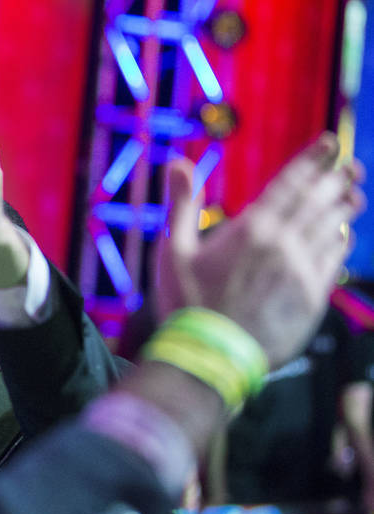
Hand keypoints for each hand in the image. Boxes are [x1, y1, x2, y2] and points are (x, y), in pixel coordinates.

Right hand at [156, 133, 365, 367]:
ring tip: (352, 195)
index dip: (314, 159)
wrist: (208, 357)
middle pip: (322, 199)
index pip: (292, 182)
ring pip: (334, 226)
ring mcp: (302, 270)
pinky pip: (336, 259)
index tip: (330, 144)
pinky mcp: (313, 296)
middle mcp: (283, 244)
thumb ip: (182, 204)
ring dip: (344, 207)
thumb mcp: (174, 251)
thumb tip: (177, 162)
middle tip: (350, 167)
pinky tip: (342, 235)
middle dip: (339, 178)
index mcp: (251, 228)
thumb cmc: (185, 304)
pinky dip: (342, 241)